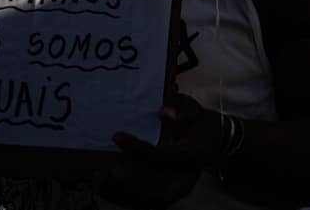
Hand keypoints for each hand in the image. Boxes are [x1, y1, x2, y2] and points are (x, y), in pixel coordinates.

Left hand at [99, 94, 219, 207]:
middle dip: (128, 185)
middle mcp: (187, 178)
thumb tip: (163, 113)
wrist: (212, 142)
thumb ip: (182, 109)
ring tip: (98, 180)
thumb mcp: (194, 110)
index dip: (138, 148)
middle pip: (157, 192)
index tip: (116, 137)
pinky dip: (124, 198)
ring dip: (122, 195)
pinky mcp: (168, 195)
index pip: (162, 156)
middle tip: (103, 172)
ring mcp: (178, 190)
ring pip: (149, 202)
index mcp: (193, 155)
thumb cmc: (198, 124)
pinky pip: (145, 203)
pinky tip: (104, 187)